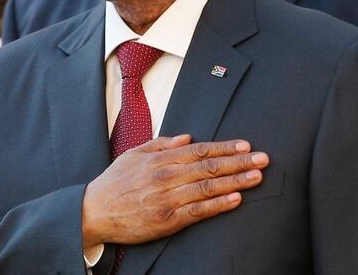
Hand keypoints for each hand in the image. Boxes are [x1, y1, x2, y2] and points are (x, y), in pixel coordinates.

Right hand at [81, 134, 267, 247]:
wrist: (94, 211)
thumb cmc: (114, 183)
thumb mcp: (133, 155)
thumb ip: (161, 144)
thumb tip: (186, 137)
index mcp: (160, 160)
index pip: (200, 150)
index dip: (225, 147)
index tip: (245, 145)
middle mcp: (167, 176)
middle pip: (210, 167)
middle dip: (239, 161)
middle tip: (263, 158)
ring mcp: (169, 199)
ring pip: (208, 187)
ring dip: (236, 181)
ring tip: (257, 176)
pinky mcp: (169, 220)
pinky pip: (199, 211)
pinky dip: (219, 204)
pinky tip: (236, 199)